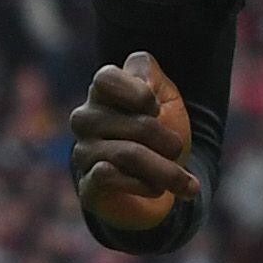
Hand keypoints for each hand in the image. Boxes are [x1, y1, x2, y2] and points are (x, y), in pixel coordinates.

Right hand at [71, 52, 192, 231]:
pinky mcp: (87, 186)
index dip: (141, 95)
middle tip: (176, 151)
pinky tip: (154, 189)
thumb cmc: (162, 135)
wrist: (163, 186)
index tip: (156, 109)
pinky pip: (109, 177)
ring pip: (130, 154)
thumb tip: (139, 81)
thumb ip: (148, 73)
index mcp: (101, 93)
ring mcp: (83, 153)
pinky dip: (145, 185)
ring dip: (167, 171)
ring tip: (180, 179)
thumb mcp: (165, 96)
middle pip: (139, 124)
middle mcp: (85, 120)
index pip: (106, 78)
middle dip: (170, 143)